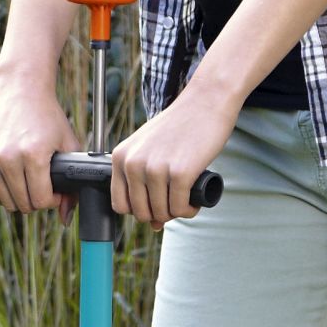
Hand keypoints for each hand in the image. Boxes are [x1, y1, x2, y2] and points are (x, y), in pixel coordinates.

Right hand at [0, 73, 79, 212]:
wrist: (20, 90)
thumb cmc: (48, 118)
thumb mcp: (68, 146)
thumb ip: (72, 185)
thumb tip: (65, 219)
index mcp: (33, 154)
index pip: (42, 201)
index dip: (52, 200)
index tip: (55, 190)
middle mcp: (7, 157)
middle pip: (23, 204)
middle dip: (36, 200)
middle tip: (42, 185)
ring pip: (4, 202)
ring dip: (18, 197)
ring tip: (27, 181)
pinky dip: (1, 191)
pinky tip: (11, 177)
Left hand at [110, 87, 238, 225]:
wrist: (205, 102)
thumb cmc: (179, 126)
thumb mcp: (149, 147)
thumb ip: (143, 179)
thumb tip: (153, 224)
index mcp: (120, 157)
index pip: (120, 204)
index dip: (139, 210)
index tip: (155, 204)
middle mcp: (133, 164)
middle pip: (141, 213)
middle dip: (160, 214)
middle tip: (175, 203)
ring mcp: (155, 168)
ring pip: (162, 213)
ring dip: (177, 213)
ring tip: (186, 201)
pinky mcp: (180, 173)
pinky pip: (180, 208)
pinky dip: (189, 210)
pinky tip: (194, 202)